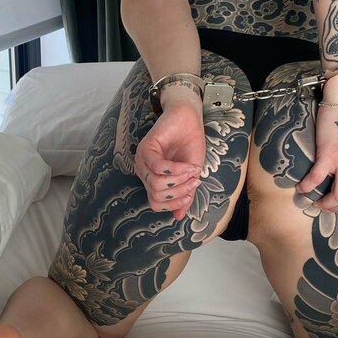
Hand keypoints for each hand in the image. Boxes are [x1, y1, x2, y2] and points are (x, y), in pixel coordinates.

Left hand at [135, 97, 204, 221]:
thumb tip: (178, 217)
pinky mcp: (146, 148)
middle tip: (194, 182)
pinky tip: (189, 165)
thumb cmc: (189, 145)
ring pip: (156, 184)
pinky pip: (158, 168)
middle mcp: (144, 171)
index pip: (155, 203)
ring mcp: (142, 160)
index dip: (173, 203)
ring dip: (179, 180)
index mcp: (152, 180)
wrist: (190, 120)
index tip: (190, 195)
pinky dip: (176, 170)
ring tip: (193, 172)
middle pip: (156, 195)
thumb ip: (183, 195)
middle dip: (179, 192)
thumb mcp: (190, 176)